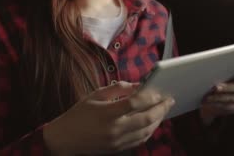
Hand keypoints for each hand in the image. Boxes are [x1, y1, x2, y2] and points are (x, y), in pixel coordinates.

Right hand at [43, 81, 174, 154]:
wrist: (64, 139)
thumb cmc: (78, 114)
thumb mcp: (95, 95)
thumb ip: (118, 88)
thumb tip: (138, 85)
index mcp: (107, 113)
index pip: (135, 103)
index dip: (150, 96)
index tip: (159, 91)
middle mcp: (114, 129)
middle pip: (146, 119)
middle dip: (161, 108)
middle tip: (170, 100)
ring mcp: (117, 141)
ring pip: (146, 131)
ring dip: (158, 120)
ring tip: (164, 109)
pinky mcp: (118, 149)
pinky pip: (140, 140)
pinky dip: (149, 130)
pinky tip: (153, 122)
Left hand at [199, 66, 233, 125]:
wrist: (211, 93)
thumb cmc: (214, 76)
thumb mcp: (217, 70)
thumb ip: (220, 68)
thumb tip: (212, 67)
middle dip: (228, 87)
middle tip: (215, 87)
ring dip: (221, 97)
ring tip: (208, 96)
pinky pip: (230, 106)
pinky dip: (218, 104)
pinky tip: (209, 102)